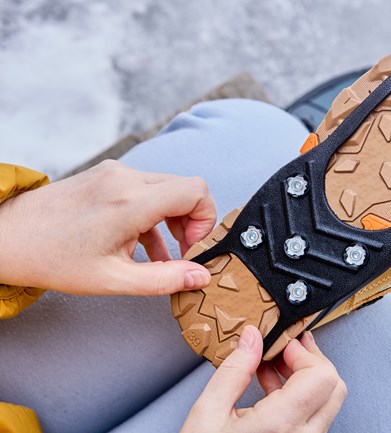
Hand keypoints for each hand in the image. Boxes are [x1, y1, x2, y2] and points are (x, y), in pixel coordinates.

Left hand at [0, 160, 216, 295]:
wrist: (7, 236)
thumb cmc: (53, 259)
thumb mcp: (112, 279)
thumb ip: (163, 279)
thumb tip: (200, 277)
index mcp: (130, 203)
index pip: (196, 191)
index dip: (205, 218)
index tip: (191, 245)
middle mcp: (125, 179)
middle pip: (185, 188)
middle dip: (192, 221)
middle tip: (181, 251)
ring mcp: (114, 173)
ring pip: (166, 187)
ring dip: (172, 218)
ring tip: (160, 252)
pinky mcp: (106, 175)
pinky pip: (145, 188)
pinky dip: (153, 212)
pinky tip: (141, 243)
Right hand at [182, 326, 346, 432]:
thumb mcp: (207, 413)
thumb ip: (234, 370)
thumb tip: (252, 337)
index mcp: (278, 426)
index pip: (321, 377)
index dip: (305, 353)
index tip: (284, 343)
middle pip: (333, 387)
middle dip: (310, 361)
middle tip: (284, 349)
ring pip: (327, 402)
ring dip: (305, 378)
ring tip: (270, 367)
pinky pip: (314, 418)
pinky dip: (300, 397)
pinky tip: (271, 388)